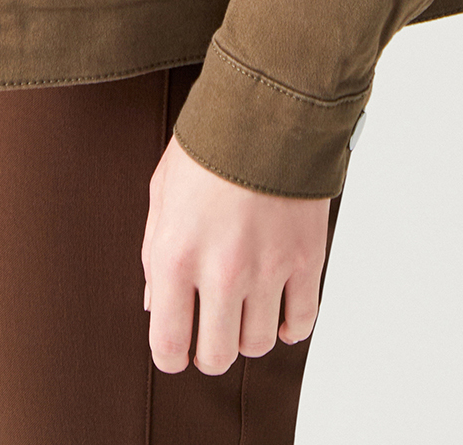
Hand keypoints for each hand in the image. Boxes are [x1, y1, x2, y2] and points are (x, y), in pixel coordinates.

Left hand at [141, 132, 330, 375]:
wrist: (267, 105)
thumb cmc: (209, 144)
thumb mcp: (162, 191)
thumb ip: (155, 253)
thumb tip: (155, 304)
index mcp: (176, 255)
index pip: (169, 346)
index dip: (171, 356)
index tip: (177, 347)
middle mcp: (221, 271)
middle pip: (217, 356)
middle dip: (210, 350)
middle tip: (211, 328)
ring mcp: (268, 268)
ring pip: (259, 344)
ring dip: (249, 334)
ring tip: (245, 309)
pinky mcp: (307, 258)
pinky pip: (302, 322)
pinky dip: (291, 327)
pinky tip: (280, 312)